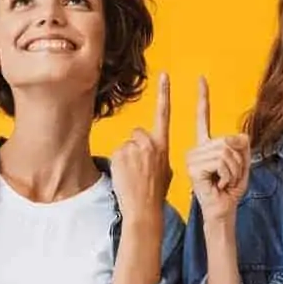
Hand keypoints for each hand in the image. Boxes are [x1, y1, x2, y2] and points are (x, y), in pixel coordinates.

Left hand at [110, 72, 171, 219]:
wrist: (144, 208)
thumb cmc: (155, 193)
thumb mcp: (166, 171)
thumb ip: (159, 155)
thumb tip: (152, 151)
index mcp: (163, 145)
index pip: (164, 114)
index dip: (164, 93)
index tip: (164, 75)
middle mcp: (150, 143)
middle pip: (137, 133)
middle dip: (135, 147)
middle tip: (138, 169)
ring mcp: (134, 148)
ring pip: (125, 145)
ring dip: (126, 158)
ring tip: (132, 175)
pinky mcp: (120, 153)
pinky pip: (116, 154)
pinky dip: (118, 164)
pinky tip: (125, 176)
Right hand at [186, 77, 250, 222]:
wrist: (222, 210)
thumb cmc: (231, 190)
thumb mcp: (243, 163)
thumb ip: (242, 146)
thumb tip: (240, 136)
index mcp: (206, 145)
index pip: (203, 117)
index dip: (203, 97)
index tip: (201, 78)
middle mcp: (196, 148)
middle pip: (227, 140)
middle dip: (238, 160)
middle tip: (230, 176)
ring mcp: (193, 158)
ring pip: (226, 151)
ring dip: (234, 169)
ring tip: (225, 181)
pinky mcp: (194, 168)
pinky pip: (222, 162)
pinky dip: (229, 175)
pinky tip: (219, 184)